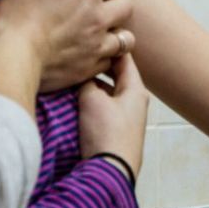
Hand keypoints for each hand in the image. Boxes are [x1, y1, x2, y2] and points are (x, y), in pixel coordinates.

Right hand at [0, 0, 134, 92]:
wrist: (12, 56)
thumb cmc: (14, 17)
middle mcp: (99, 15)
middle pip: (127, 6)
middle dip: (116, 6)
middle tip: (100, 10)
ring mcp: (98, 43)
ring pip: (126, 38)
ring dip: (116, 35)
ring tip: (101, 36)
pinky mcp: (90, 67)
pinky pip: (109, 61)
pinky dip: (104, 58)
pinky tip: (90, 56)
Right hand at [78, 54, 148, 177]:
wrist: (109, 172)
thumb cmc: (105, 132)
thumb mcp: (92, 100)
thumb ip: (87, 81)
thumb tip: (82, 73)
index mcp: (136, 89)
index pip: (124, 58)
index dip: (109, 45)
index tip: (94, 35)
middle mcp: (134, 101)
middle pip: (115, 75)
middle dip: (98, 67)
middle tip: (79, 55)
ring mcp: (125, 118)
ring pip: (107, 92)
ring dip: (92, 85)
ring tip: (73, 76)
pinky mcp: (114, 132)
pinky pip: (102, 108)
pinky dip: (91, 101)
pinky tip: (74, 101)